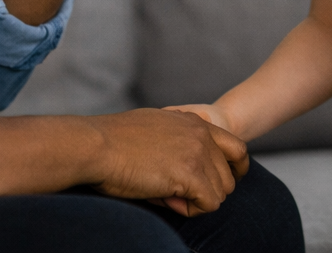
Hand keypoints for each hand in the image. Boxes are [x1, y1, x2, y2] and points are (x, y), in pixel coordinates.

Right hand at [90, 108, 248, 216]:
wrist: (95, 145)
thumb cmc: (112, 142)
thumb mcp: (154, 129)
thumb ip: (176, 142)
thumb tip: (183, 172)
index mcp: (193, 122)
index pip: (236, 148)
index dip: (232, 171)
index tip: (216, 185)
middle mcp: (201, 133)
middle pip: (229, 176)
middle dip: (205, 191)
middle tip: (173, 192)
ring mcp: (198, 152)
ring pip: (221, 192)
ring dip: (195, 201)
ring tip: (165, 194)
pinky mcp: (191, 173)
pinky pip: (209, 204)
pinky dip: (190, 210)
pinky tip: (166, 199)